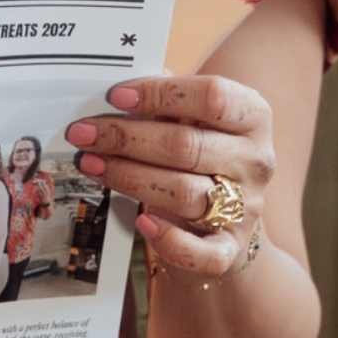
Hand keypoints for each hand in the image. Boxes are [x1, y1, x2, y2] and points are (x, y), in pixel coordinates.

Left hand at [66, 76, 273, 277]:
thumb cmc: (202, 158)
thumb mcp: (196, 121)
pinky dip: (171, 240)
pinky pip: (202, 252)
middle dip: (126, 138)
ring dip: (128, 177)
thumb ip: (167, 100)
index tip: (116, 96)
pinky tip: (142, 221)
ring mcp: (245, 207)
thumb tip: (120, 85)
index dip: (160, 93)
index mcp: (252, 118)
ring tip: (90, 164)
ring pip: (183, 192)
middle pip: (186, 145)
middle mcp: (254, 161)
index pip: (213, 97)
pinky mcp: (230, 249)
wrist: (230, 222)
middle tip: (83, 133)